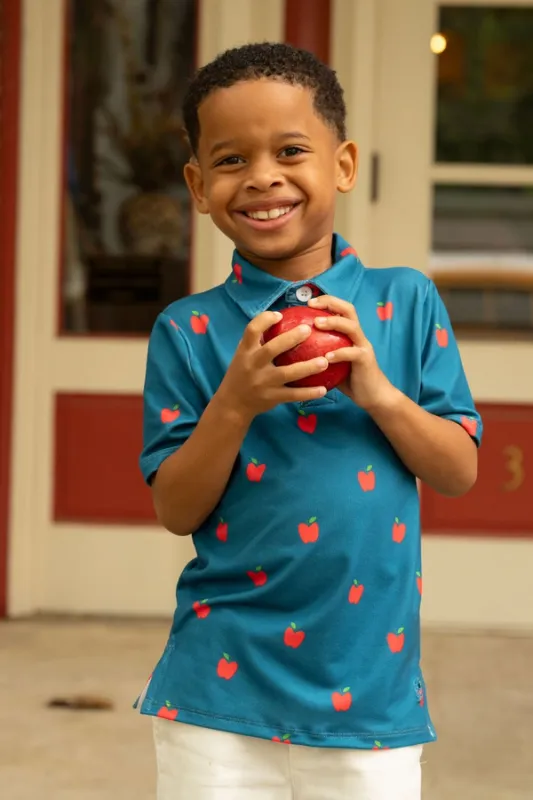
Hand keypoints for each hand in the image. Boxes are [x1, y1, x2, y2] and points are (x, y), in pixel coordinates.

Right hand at [215, 310, 329, 422]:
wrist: (233, 403)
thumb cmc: (242, 373)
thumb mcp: (243, 354)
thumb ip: (256, 341)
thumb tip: (279, 320)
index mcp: (245, 351)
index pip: (252, 330)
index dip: (265, 320)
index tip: (279, 315)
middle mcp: (253, 365)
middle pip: (272, 349)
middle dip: (291, 338)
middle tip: (308, 329)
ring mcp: (263, 382)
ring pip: (287, 373)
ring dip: (307, 367)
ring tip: (324, 361)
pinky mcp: (272, 397)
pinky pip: (293, 395)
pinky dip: (308, 393)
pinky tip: (323, 389)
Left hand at [308, 295, 394, 410]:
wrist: (373, 396)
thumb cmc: (349, 379)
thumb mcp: (332, 363)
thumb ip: (319, 353)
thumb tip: (294, 350)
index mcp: (350, 334)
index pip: (341, 309)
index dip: (327, 302)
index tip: (308, 302)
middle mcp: (358, 336)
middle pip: (348, 310)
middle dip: (330, 303)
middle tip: (312, 305)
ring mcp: (363, 346)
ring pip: (351, 327)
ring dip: (333, 322)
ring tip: (317, 324)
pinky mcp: (366, 360)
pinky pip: (352, 353)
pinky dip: (339, 353)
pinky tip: (326, 357)